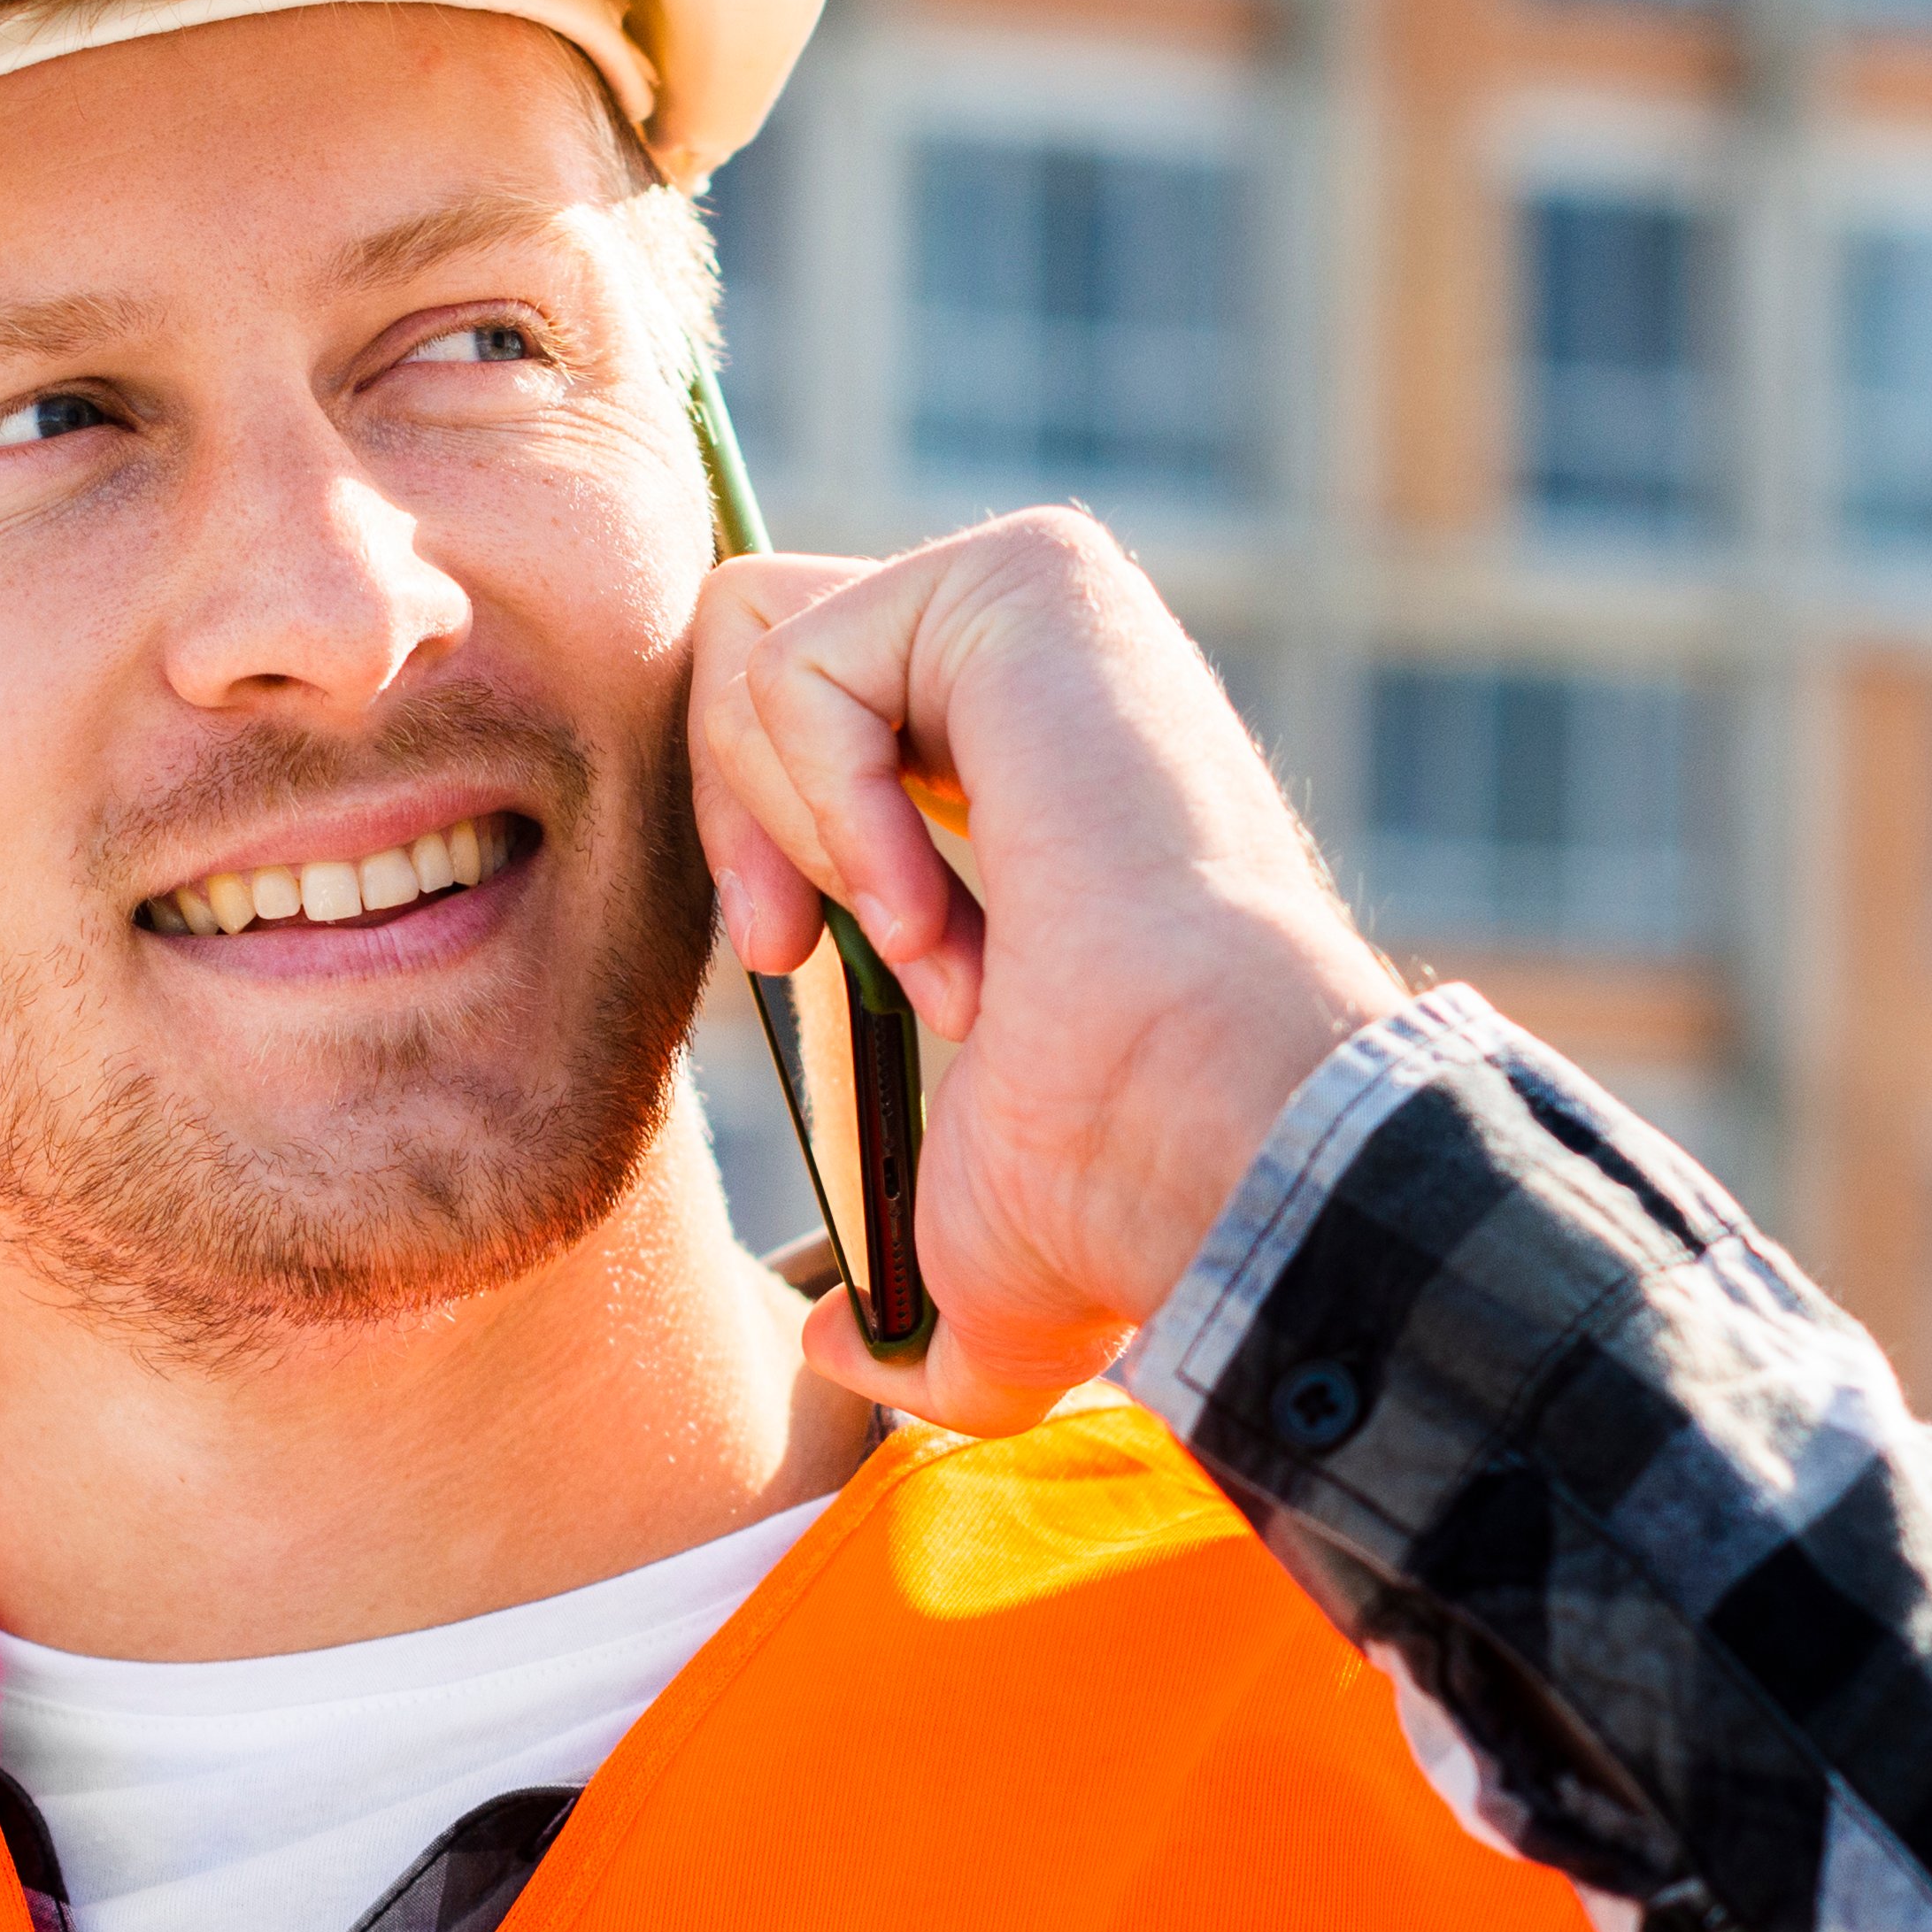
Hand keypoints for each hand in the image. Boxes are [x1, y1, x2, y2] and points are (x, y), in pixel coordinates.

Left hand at [683, 510, 1409, 1431]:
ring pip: (755, 638)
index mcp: (1022, 780)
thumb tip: (832, 1352)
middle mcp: (1037, 671)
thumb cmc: (1121, 1200)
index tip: (801, 969)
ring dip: (792, 827)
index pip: (796, 715)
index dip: (754, 839)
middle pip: (746, 645)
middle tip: (798, 955)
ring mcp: (1043, 609)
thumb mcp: (980, 1266)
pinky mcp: (1027, 579)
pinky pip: (799, 657)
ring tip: (924, 941)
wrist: (1201, 1142)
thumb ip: (909, 1308)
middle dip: (730, 814)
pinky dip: (832, 809)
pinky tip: (945, 908)